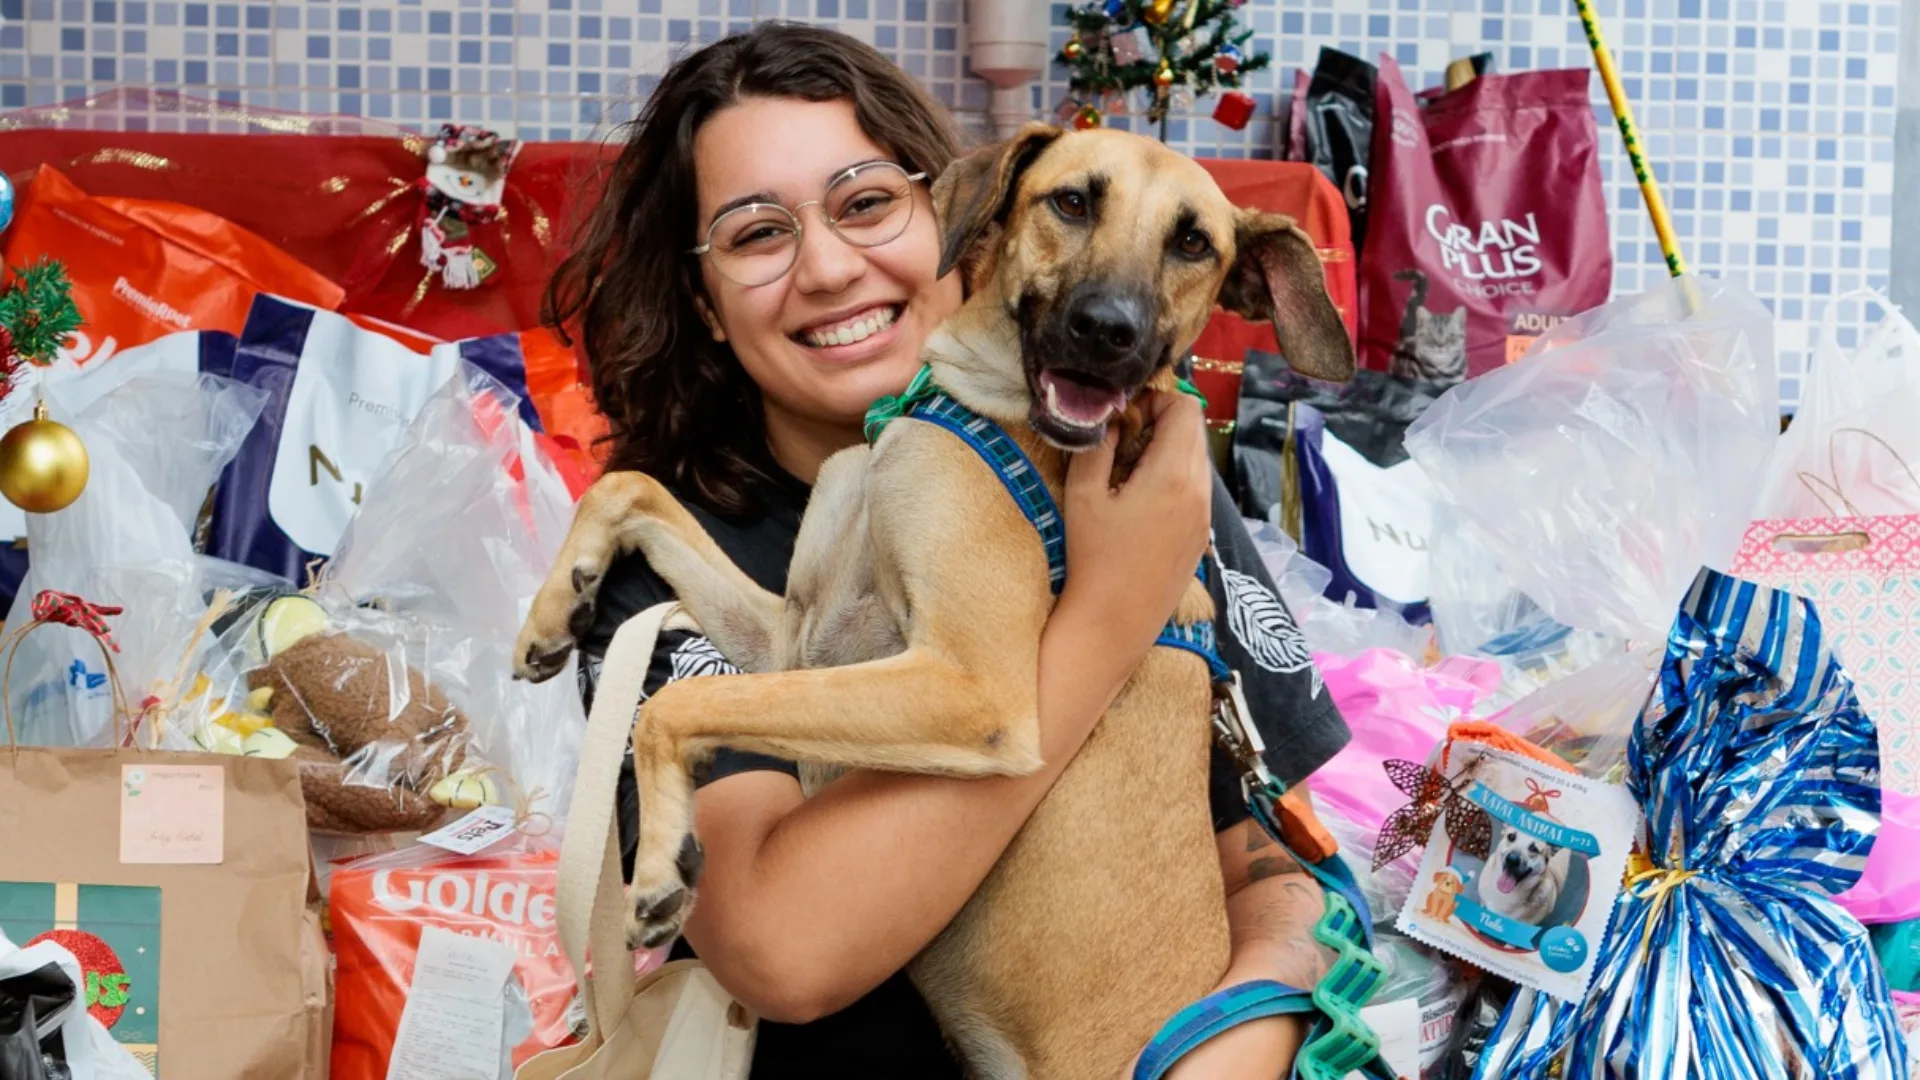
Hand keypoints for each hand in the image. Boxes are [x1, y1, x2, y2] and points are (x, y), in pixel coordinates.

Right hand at [1061, 390, 1212, 665]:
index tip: (1125, 418)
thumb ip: (1099, 445)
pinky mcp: (1201, 537)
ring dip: (1168, 453)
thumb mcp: (1084, 494)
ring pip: (1197, 460)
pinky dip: (1175, 480)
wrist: (1113, 622)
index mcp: (1174, 474)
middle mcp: (1199, 492)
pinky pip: (1197, 489)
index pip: (1185, 408)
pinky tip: (1142, 503)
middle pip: (1195, 432)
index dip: (1155, 401)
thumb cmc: (1092, 558)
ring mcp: (1205, 517)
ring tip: (1130, 474)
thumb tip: (1112, 418)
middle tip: (1124, 443)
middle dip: (1162, 424)